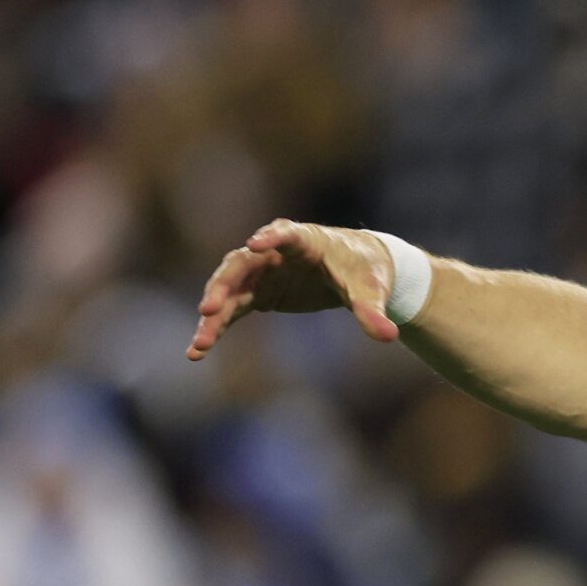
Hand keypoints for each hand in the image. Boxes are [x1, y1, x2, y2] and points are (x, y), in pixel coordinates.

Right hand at [187, 220, 398, 359]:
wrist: (359, 274)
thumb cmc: (365, 272)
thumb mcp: (372, 291)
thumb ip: (372, 311)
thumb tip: (389, 336)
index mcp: (304, 239)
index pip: (283, 233)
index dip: (270, 237)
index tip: (255, 244)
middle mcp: (274, 252)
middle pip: (241, 264)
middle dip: (224, 285)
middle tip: (209, 309)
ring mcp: (262, 273)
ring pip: (229, 291)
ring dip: (213, 316)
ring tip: (200, 345)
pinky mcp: (258, 293)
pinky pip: (231, 310)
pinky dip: (216, 328)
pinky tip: (197, 352)